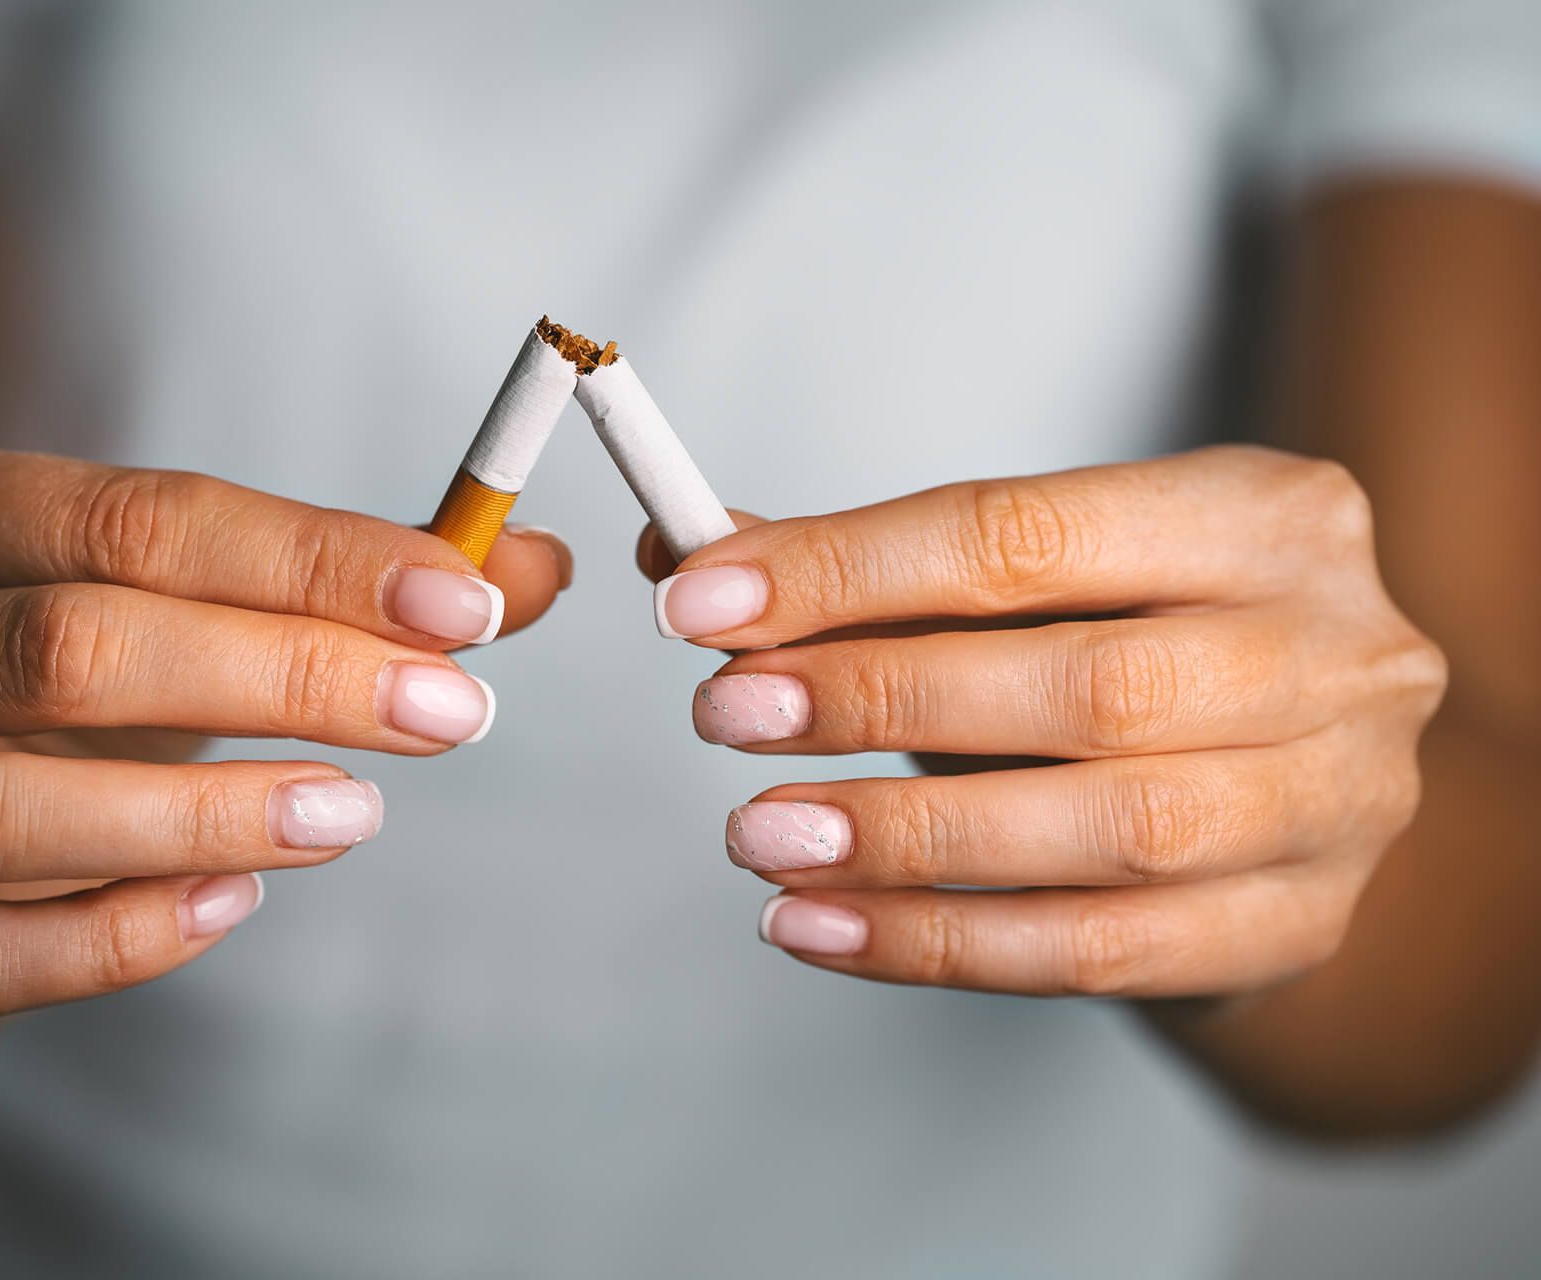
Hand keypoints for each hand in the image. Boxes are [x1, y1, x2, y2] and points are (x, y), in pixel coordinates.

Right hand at [0, 442, 566, 1017]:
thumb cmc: (37, 665)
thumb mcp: (148, 588)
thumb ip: (329, 575)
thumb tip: (529, 568)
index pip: (125, 515)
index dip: (309, 559)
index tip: (462, 603)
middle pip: (63, 647)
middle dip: (283, 677)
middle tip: (448, 712)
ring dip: (203, 812)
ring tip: (356, 816)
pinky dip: (114, 935)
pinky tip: (235, 901)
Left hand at [643, 446, 1444, 997]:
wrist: (1285, 785)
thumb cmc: (1129, 650)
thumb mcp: (1027, 580)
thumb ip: (866, 566)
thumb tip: (689, 556)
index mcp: (1265, 514)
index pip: (1024, 534)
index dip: (849, 569)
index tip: (701, 600)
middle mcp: (1335, 652)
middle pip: (1084, 685)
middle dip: (878, 697)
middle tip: (725, 713)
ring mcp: (1336, 802)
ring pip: (1104, 834)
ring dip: (903, 840)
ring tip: (759, 836)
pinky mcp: (1294, 926)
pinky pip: (1093, 952)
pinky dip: (936, 943)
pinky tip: (819, 926)